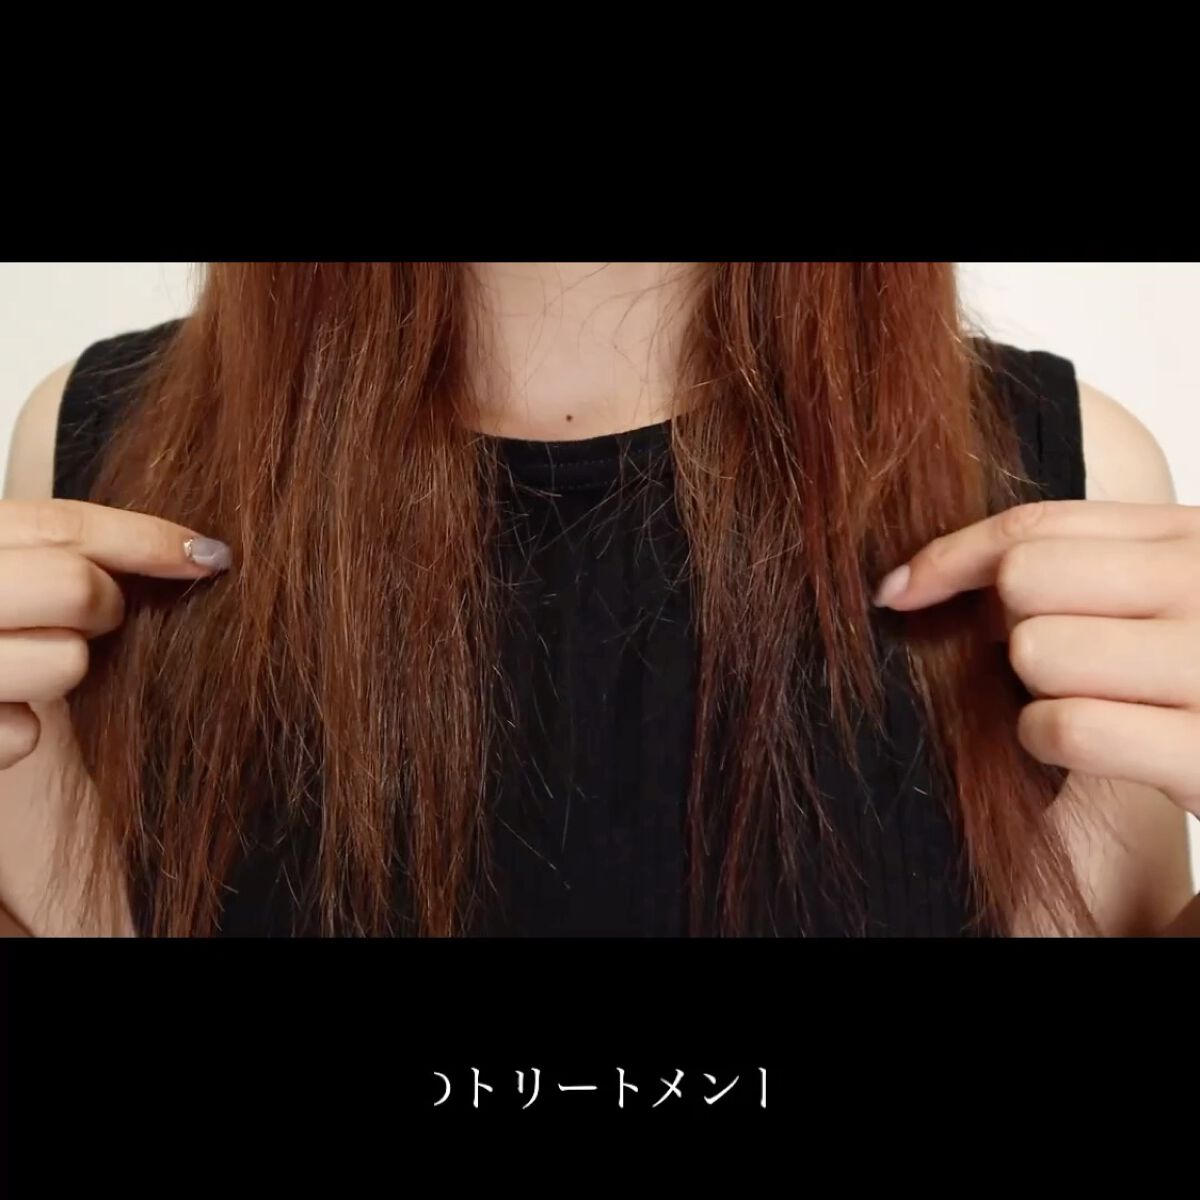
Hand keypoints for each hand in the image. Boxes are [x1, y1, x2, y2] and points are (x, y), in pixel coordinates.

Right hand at [0, 500, 230, 769]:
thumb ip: (41, 555)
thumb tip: (179, 556)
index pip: (62, 524)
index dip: (147, 536)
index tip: (211, 554)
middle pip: (78, 588)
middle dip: (105, 605)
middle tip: (92, 616)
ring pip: (66, 663)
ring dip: (61, 670)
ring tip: (19, 668)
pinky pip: (22, 734)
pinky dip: (17, 733)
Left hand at [873, 499, 1199, 815]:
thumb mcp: (1174, 587)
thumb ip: (1088, 562)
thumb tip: (917, 578)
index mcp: (1198, 537)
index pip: (1036, 525)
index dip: (949, 555)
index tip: (900, 589)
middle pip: (1025, 581)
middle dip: (1015, 628)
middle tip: (1060, 659)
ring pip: (1036, 652)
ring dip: (1037, 690)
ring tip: (1097, 700)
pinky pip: (1064, 727)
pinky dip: (1052, 741)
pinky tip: (1102, 742)